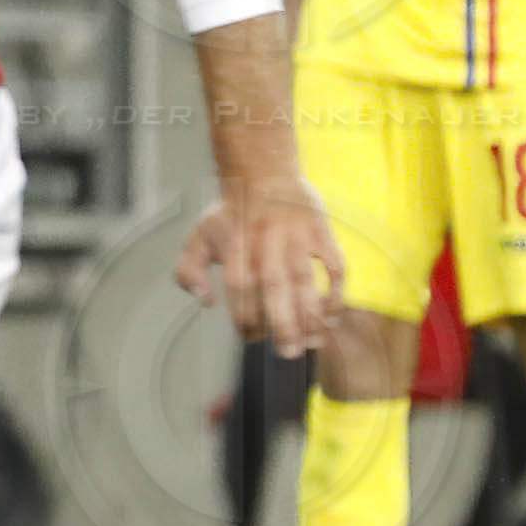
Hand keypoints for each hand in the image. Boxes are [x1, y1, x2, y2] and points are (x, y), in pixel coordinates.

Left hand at [175, 178, 342, 354]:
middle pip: (275, 290)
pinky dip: (336, 292)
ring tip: (311, 342)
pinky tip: (332, 316)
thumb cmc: (229, 215)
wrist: (263, 174)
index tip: (251, 338)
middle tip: (286, 352)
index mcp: (235, 249)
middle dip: (282, 325)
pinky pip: (335, 267)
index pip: (241, 293)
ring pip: (306, 283)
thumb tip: (205, 302)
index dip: (246, 319)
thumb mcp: (198, 238)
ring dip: (311, 316)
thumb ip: (189, 271)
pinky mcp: (321, 234)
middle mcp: (266, 245)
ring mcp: (296, 240)